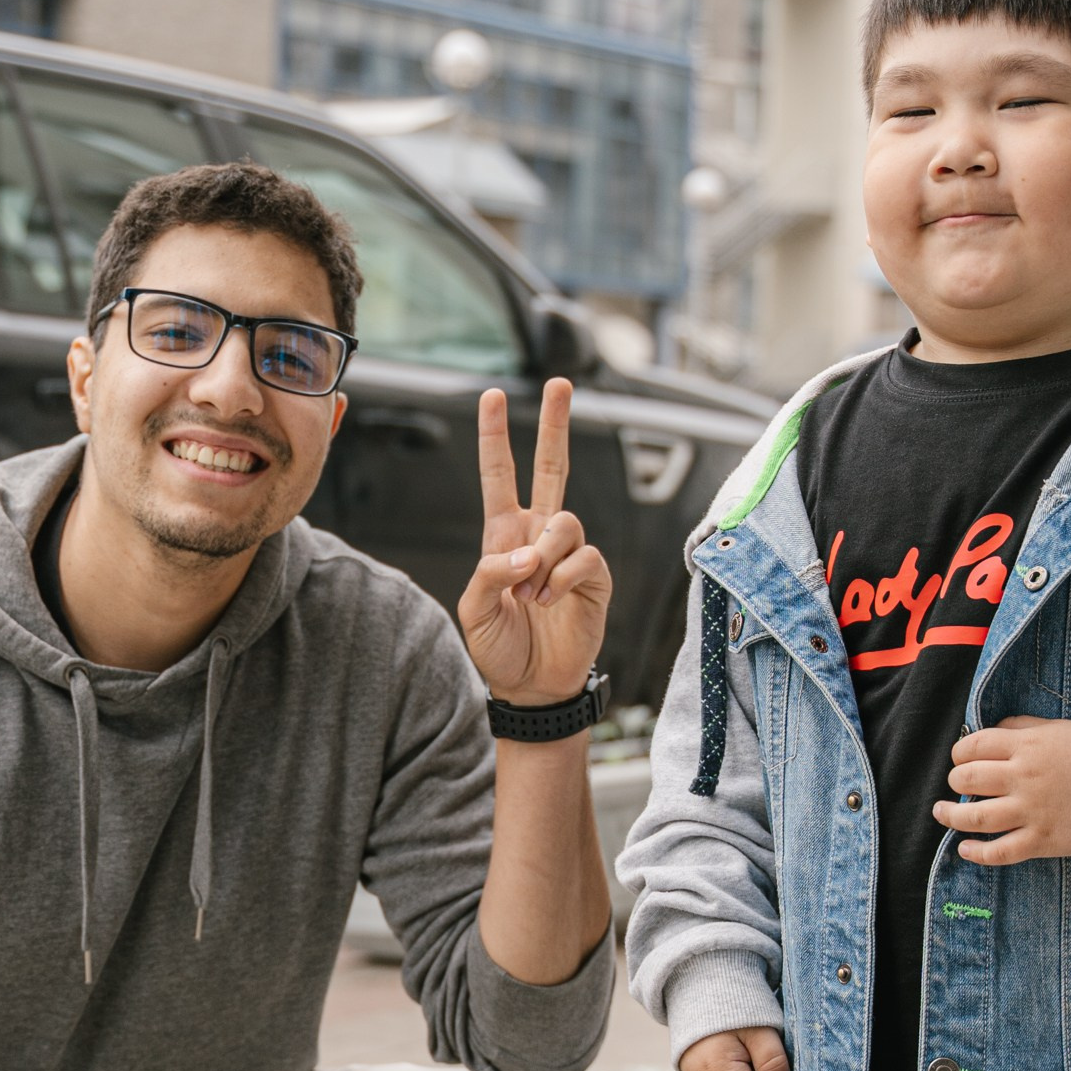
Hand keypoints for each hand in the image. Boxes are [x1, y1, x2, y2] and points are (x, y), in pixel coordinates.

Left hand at [458, 379, 612, 706]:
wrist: (531, 686)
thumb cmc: (499, 647)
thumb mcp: (475, 610)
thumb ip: (490, 574)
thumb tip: (523, 553)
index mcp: (504, 534)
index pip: (499, 474)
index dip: (495, 436)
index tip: (492, 395)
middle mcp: (538, 534)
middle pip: (552, 466)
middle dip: (555, 425)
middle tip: (559, 383)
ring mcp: (569, 553)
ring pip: (565, 520)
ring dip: (543, 557)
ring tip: (530, 595)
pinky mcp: (595, 576)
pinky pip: (583, 557)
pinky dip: (562, 579)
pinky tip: (551, 602)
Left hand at [932, 714, 1070, 864]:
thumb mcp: (1058, 729)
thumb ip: (1023, 728)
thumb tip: (993, 731)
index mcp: (1026, 747)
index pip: (973, 746)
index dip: (959, 753)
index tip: (961, 759)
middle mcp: (1023, 778)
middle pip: (967, 779)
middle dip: (955, 780)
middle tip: (957, 784)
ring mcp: (1030, 812)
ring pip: (974, 816)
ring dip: (950, 815)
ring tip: (941, 813)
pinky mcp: (1041, 840)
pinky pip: (999, 851)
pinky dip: (976, 852)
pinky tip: (964, 848)